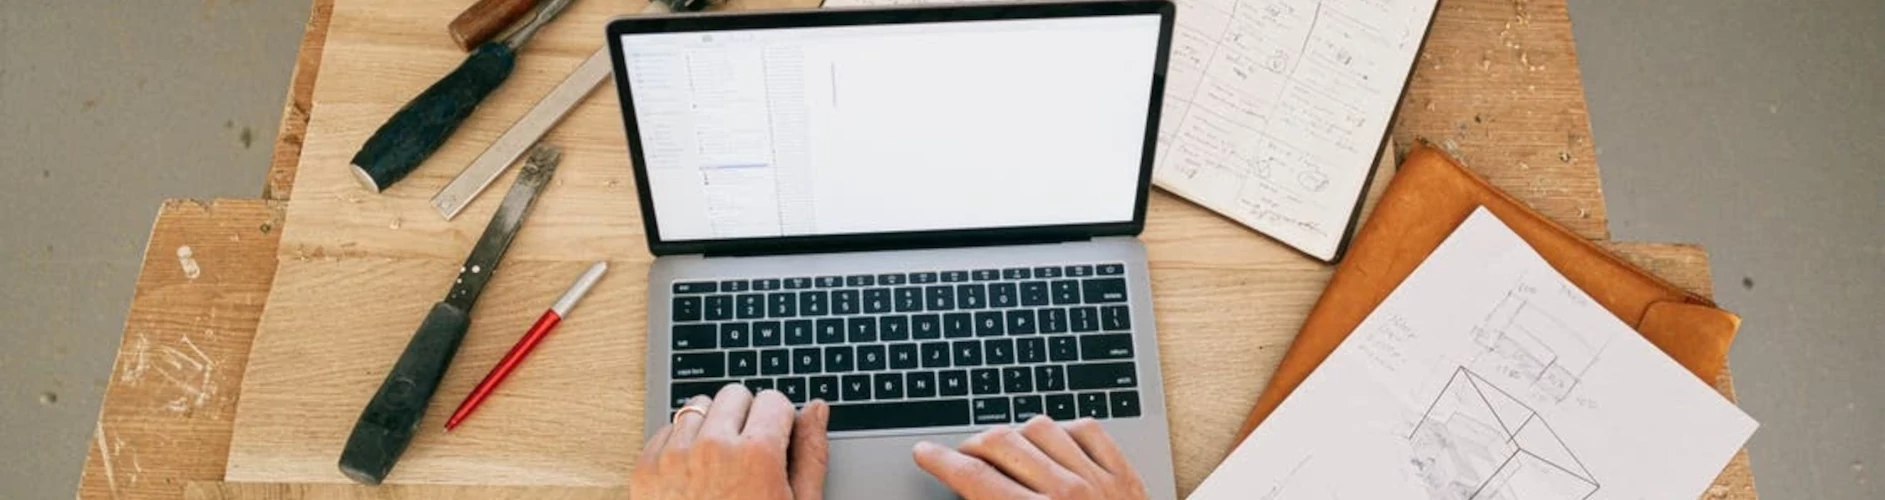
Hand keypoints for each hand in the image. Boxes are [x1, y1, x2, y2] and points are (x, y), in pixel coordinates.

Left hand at [631, 384, 831, 499]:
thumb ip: (811, 454)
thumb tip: (816, 411)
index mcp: (757, 456)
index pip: (774, 400)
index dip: (780, 421)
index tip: (777, 439)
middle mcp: (712, 449)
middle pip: (735, 394)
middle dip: (746, 416)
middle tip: (750, 450)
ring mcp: (673, 458)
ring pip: (698, 406)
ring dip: (712, 425)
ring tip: (721, 461)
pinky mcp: (645, 471)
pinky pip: (666, 430)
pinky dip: (681, 443)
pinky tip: (695, 472)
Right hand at [914, 416, 1147, 499]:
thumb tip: (969, 495)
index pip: (974, 478)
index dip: (941, 461)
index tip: (925, 453)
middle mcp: (1067, 494)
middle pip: (1003, 444)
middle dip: (973, 445)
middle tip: (962, 456)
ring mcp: (1100, 481)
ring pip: (1042, 428)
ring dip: (1016, 435)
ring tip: (1006, 450)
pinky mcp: (1126, 477)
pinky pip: (1089, 431)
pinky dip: (1066, 431)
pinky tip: (1054, 442)